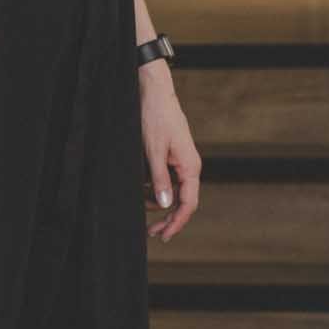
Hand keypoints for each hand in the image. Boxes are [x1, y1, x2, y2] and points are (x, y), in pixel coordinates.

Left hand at [139, 64, 201, 240]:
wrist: (154, 93)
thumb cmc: (155, 119)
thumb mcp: (153, 152)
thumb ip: (159, 180)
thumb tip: (164, 205)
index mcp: (190, 167)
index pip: (188, 204)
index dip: (177, 222)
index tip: (164, 235)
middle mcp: (189, 167)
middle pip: (182, 201)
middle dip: (167, 217)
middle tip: (150, 232)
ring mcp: (182, 162)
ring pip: (172, 192)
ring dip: (157, 201)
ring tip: (139, 204)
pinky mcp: (172, 157)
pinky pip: (166, 180)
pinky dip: (155, 188)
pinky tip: (142, 189)